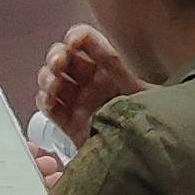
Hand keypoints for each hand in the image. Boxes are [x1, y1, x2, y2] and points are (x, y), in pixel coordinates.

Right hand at [37, 23, 143, 145]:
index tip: (75, 41)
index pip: (89, 43)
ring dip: (48, 77)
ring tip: (54, 84)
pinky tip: (50, 100)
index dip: (79, 36)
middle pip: (65, 58)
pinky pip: (49, 106)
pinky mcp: (68, 122)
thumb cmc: (150, 124)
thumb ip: (122, 70)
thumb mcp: (141, 92)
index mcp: (110, 69)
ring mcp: (78, 101)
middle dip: (58, 55)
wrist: (146, 158)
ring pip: (52, 79)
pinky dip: (44, 99)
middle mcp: (91, 82)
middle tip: (59, 62)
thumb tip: (104, 47)